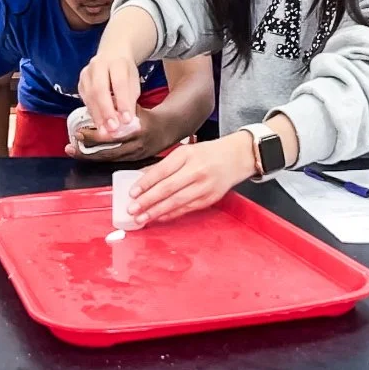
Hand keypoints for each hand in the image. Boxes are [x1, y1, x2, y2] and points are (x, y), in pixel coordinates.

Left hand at [65, 107, 163, 161]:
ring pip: (109, 159)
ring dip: (90, 157)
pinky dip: (99, 158)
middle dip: (88, 151)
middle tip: (71, 145)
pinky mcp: (134, 162)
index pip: (112, 136)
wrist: (167, 129)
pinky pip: (113, 161)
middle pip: (109, 152)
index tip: (79, 132)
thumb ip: (118, 107)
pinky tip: (86, 154)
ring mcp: (136, 156)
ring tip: (73, 151)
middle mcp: (137, 146)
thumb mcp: (135, 108)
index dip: (94, 136)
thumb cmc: (147, 116)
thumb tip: (97, 104)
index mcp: (138, 130)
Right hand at [78, 51, 140, 135]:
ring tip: (105, 131)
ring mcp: (86, 72)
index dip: (123, 102)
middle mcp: (98, 65)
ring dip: (97, 115)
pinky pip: (84, 99)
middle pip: (99, 89)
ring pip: (89, 95)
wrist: (112, 55)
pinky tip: (98, 124)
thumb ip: (130, 99)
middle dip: (106, 111)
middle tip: (113, 128)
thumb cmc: (126, 72)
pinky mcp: (80, 81)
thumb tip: (126, 121)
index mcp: (117, 62)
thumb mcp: (134, 82)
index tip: (127, 120)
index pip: (119, 83)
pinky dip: (92, 112)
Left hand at [126, 132, 256, 224]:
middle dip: (147, 201)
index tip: (132, 193)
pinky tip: (159, 217)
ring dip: (156, 212)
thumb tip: (142, 178)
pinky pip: (187, 209)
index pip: (162, 170)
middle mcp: (196, 170)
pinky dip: (171, 214)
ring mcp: (204, 186)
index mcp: (187, 155)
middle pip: (168, 188)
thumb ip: (166, 164)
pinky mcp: (210, 199)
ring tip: (141, 218)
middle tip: (132, 209)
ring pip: (176, 202)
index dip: (146, 183)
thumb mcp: (185, 151)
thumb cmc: (207, 153)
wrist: (236, 158)